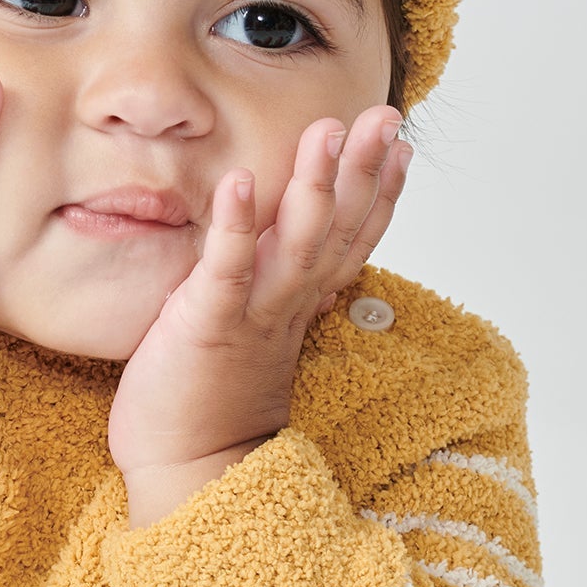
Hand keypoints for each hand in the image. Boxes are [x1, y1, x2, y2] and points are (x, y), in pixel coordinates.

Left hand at [109, 105, 410, 527]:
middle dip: (365, 172)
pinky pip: (229, 271)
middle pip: (340, 231)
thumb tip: (278, 251)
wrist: (185, 471)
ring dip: (315, 186)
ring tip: (325, 131)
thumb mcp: (248, 332)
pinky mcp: (210, 327)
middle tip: (387, 115)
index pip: (352, 241)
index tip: (401, 143)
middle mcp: (288, 306)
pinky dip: (238, 226)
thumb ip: (265, 287)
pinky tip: (242, 181)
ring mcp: (254, 317)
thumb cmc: (204, 402)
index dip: (380, 192)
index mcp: (299, 305)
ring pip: (300, 244)